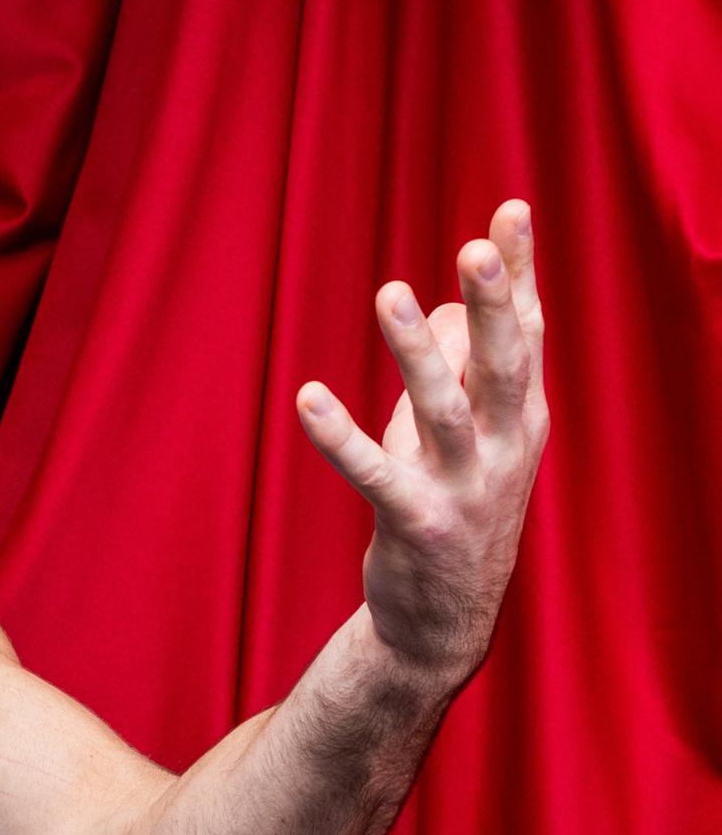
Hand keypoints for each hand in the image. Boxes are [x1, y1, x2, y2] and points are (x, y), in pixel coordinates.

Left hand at [297, 198, 549, 685]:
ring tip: (390, 294)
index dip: (521, 274)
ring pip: (443, 411)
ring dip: (414, 353)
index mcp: (524, 420)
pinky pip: (375, 474)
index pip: (529, 334)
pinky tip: (307, 397)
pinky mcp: (417, 526)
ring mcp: (465, 489)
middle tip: (477, 245)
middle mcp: (506, 449)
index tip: (512, 209)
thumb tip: (439, 304)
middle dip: (493, 304)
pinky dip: (341, 436)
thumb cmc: (452, 511)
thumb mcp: (465, 438)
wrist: (443, 625)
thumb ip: (460, 369)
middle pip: (505, 364)